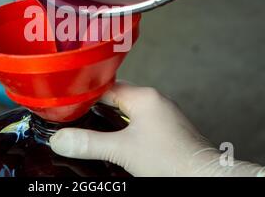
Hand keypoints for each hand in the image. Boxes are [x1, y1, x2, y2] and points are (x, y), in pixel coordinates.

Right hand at [50, 82, 264, 176]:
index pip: (106, 86)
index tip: (69, 101)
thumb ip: (89, 143)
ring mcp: (162, 113)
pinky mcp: (167, 128)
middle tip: (77, 115)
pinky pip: (139, 119)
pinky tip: (118, 138)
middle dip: (97, 105)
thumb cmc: (171, 160)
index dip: (86, 93)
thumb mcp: (122, 150)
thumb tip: (62, 140)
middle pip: (117, 96)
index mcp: (144, 97)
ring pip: (129, 108)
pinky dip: (125, 125)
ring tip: (93, 126)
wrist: (202, 177)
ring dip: (112, 116)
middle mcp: (154, 100)